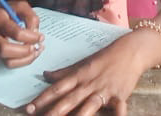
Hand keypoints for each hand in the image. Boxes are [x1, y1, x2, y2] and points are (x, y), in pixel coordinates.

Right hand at [0, 0, 43, 68]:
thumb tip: (35, 32)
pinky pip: (9, 64)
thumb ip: (30, 16)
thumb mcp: (18, 5)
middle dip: (25, 51)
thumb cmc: (3, 11)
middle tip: (36, 46)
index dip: (30, 37)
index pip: (15, 32)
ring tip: (36, 51)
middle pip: (5, 50)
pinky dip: (23, 62)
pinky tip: (30, 54)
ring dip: (26, 59)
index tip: (40, 36)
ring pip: (7, 62)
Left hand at [28, 31, 155, 114]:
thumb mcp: (83, 62)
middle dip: (53, 111)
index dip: (42, 99)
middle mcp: (89, 84)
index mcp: (79, 76)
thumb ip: (64, 72)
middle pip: (68, 100)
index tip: (29, 108)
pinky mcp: (120, 96)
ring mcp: (104, 91)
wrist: (131, 51)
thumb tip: (45, 75)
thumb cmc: (106, 57)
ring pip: (88, 106)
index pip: (56, 89)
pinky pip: (118, 110)